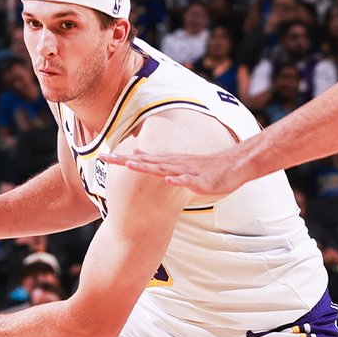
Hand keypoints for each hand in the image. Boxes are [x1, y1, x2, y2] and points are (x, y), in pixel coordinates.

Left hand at [106, 147, 243, 196]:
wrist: (234, 166)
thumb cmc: (206, 167)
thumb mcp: (179, 165)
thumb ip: (160, 162)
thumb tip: (140, 155)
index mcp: (168, 163)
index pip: (141, 160)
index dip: (121, 159)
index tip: (103, 157)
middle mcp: (174, 164)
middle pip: (146, 161)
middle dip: (125, 161)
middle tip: (105, 158)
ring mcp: (186, 171)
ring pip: (164, 169)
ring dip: (147, 167)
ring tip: (130, 165)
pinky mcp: (200, 180)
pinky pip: (188, 180)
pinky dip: (178, 180)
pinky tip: (168, 180)